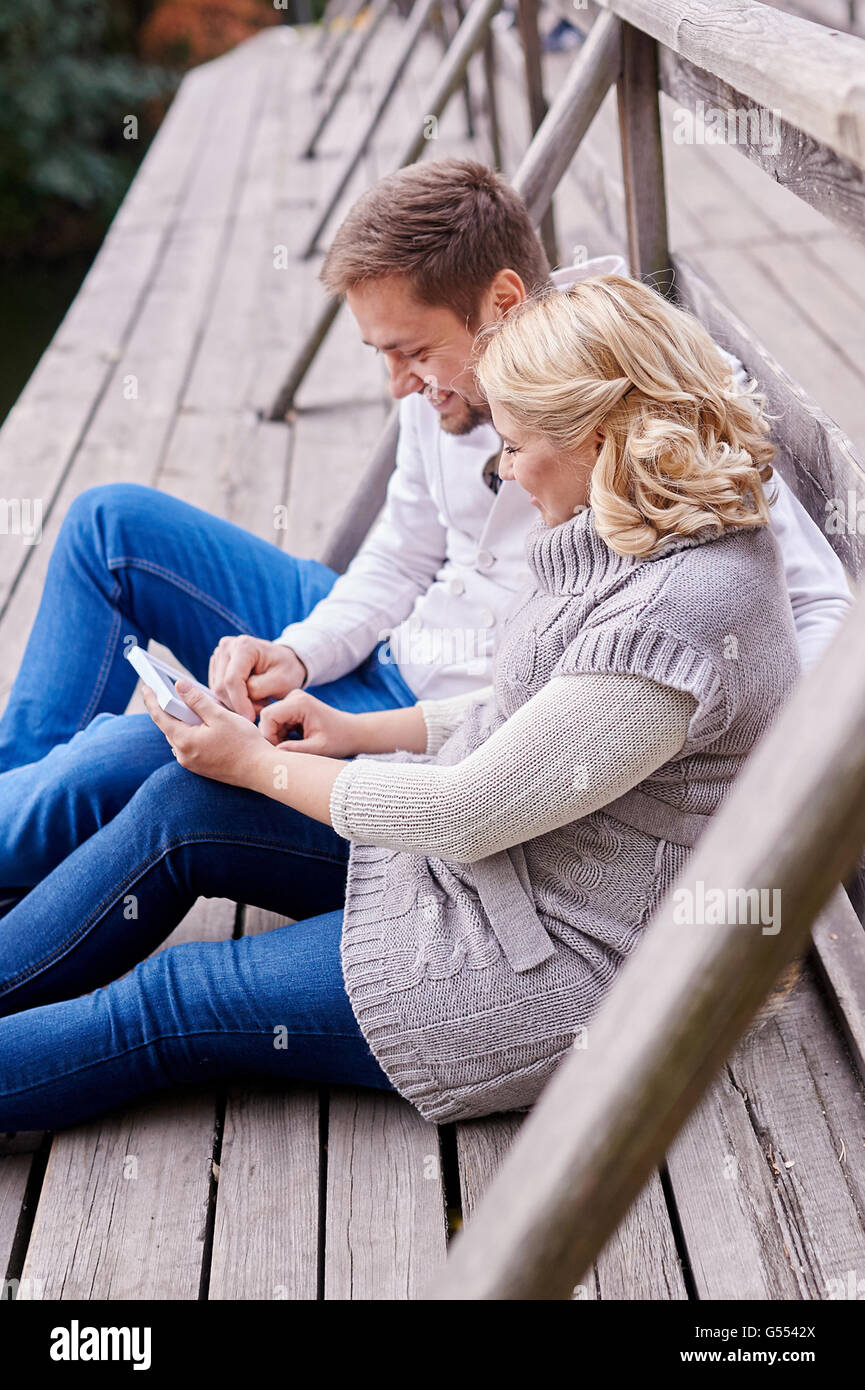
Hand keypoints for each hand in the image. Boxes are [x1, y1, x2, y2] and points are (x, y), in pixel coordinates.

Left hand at [142, 681, 268, 786]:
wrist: (260, 770)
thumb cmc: (244, 742)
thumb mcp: (220, 716)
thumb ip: (197, 701)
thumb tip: (179, 686)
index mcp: (185, 741)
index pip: (160, 716)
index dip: (151, 700)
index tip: (146, 687)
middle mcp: (183, 755)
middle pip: (169, 726)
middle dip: (168, 709)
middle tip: (166, 691)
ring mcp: (191, 763)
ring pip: (179, 736)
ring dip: (181, 721)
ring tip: (184, 704)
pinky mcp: (201, 768)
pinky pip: (188, 745)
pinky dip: (190, 732)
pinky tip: (200, 723)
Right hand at [207, 636, 306, 722]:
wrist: (285, 661)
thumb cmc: (286, 670)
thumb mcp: (281, 681)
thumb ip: (258, 689)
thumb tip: (239, 699)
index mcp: (244, 646)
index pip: (232, 680)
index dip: (239, 703)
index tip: (251, 717)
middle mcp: (227, 646)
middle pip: (222, 686)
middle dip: (238, 704)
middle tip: (259, 708)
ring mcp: (219, 655)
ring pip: (218, 691)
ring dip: (236, 703)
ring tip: (258, 700)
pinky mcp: (216, 665)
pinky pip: (218, 690)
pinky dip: (232, 699)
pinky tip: (249, 696)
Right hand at [258, 690, 360, 756]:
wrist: (353, 732)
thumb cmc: (339, 740)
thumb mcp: (318, 748)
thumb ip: (295, 750)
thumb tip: (273, 753)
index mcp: (300, 703)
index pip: (268, 716)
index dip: (268, 736)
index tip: (279, 752)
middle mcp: (294, 697)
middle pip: (267, 718)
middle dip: (272, 737)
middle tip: (286, 753)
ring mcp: (293, 700)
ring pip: (271, 721)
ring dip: (277, 737)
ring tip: (294, 749)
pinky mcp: (293, 707)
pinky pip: (277, 722)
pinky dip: (281, 735)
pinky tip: (295, 744)